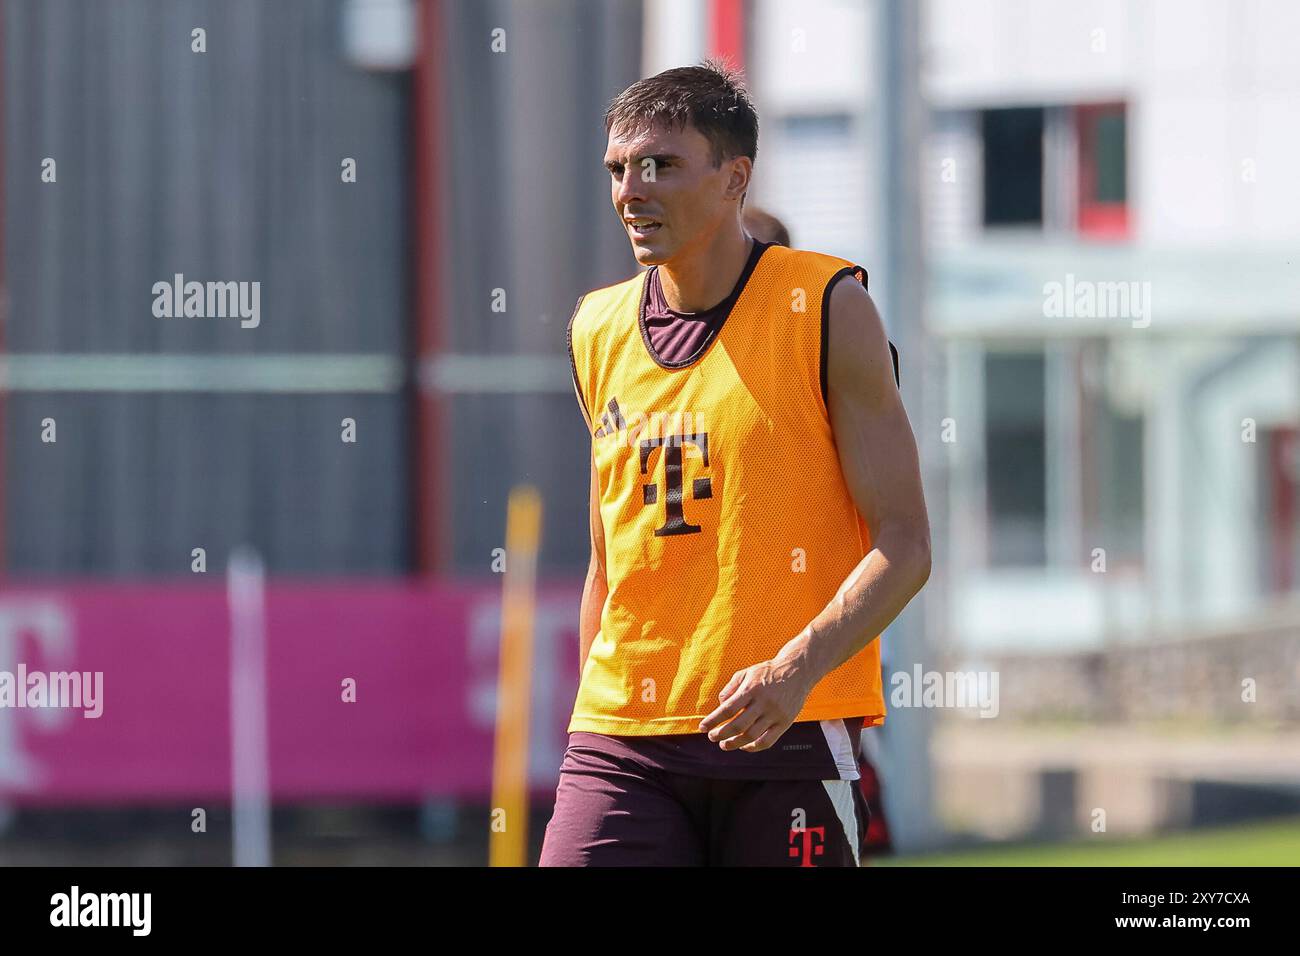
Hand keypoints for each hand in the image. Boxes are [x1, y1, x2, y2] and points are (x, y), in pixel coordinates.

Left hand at [698, 657, 815, 752]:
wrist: (798, 671)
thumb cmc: (768, 672)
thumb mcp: (747, 673)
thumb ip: (731, 687)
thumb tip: (720, 705)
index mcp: (751, 689)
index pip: (728, 709)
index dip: (713, 720)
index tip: (703, 727)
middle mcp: (763, 702)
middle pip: (738, 725)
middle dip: (721, 734)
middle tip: (712, 737)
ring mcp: (775, 714)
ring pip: (751, 736)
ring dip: (734, 743)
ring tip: (724, 744)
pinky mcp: (785, 722)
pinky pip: (767, 741)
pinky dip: (753, 747)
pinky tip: (744, 746)